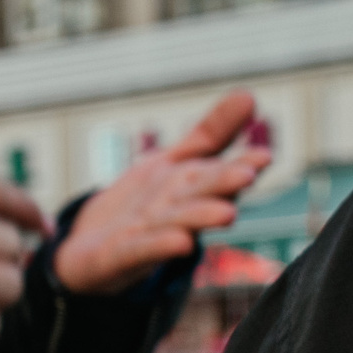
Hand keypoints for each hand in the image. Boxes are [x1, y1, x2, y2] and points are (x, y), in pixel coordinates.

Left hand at [54, 91, 270, 293]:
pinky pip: (139, 251)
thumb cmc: (141, 205)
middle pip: (201, 197)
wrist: (88, 249)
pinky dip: (158, 246)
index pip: (219, 174)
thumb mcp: (172, 163)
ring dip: (200, 218)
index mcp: (191, 190)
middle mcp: (176, 214)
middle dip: (222, 186)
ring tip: (227, 214)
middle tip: (247, 176)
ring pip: (177, 224)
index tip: (264, 156)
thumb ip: (209, 136)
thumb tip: (249, 95)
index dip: (241, 165)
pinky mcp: (119, 258)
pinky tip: (180, 243)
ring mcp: (149, 237)